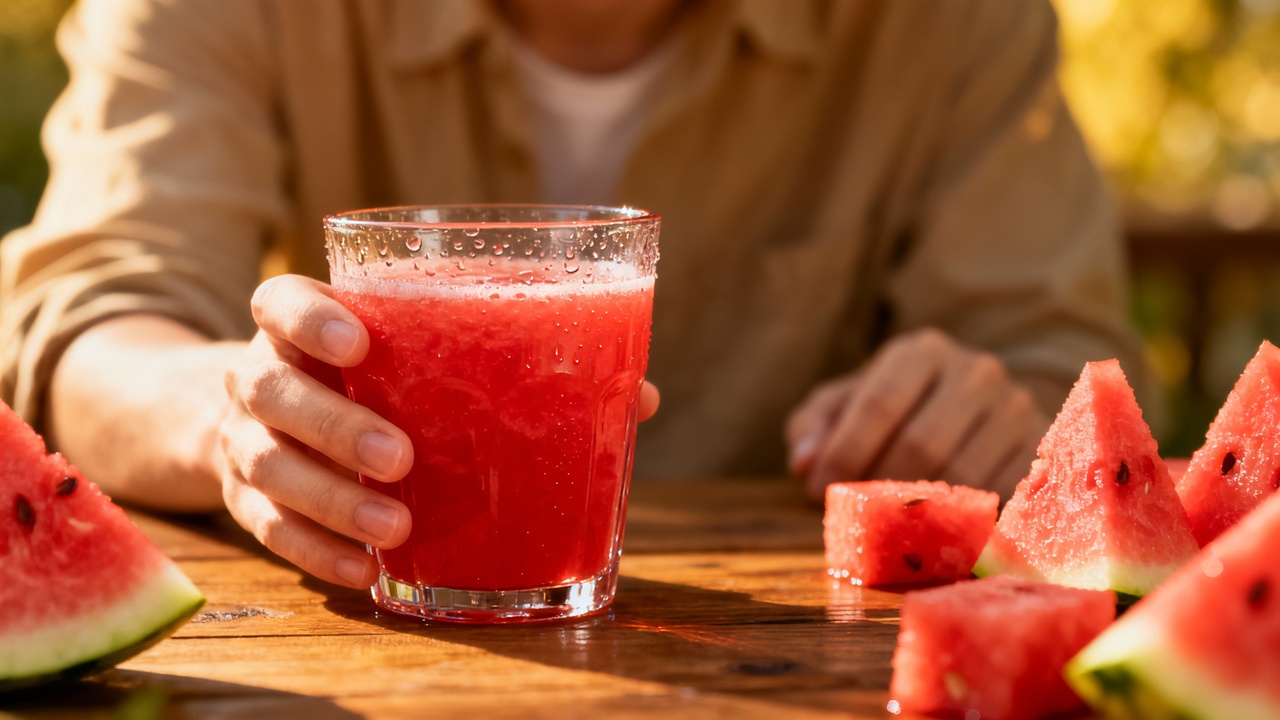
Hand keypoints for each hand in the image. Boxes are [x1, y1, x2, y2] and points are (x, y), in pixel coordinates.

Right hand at [220, 274, 661, 589]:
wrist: (270, 417)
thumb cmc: (383, 376)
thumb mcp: (424, 352)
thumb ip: (513, 360)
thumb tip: (639, 397)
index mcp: (303, 327)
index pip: (279, 301)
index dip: (308, 318)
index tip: (358, 341)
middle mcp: (262, 376)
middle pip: (272, 390)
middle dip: (334, 424)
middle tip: (399, 456)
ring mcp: (245, 440)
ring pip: (266, 466)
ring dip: (329, 499)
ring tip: (393, 526)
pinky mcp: (245, 501)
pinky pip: (269, 529)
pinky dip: (316, 550)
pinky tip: (365, 569)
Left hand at [786, 328, 1047, 501]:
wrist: (977, 411)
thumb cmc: (895, 410)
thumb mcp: (845, 404)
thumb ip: (815, 425)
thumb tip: (805, 462)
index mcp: (923, 351)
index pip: (880, 401)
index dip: (845, 451)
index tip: (819, 488)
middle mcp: (977, 371)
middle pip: (922, 444)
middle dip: (879, 487)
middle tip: (854, 513)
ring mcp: (1016, 409)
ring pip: (963, 477)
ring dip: (920, 511)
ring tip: (890, 523)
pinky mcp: (1041, 452)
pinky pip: (999, 497)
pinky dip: (962, 521)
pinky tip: (935, 530)